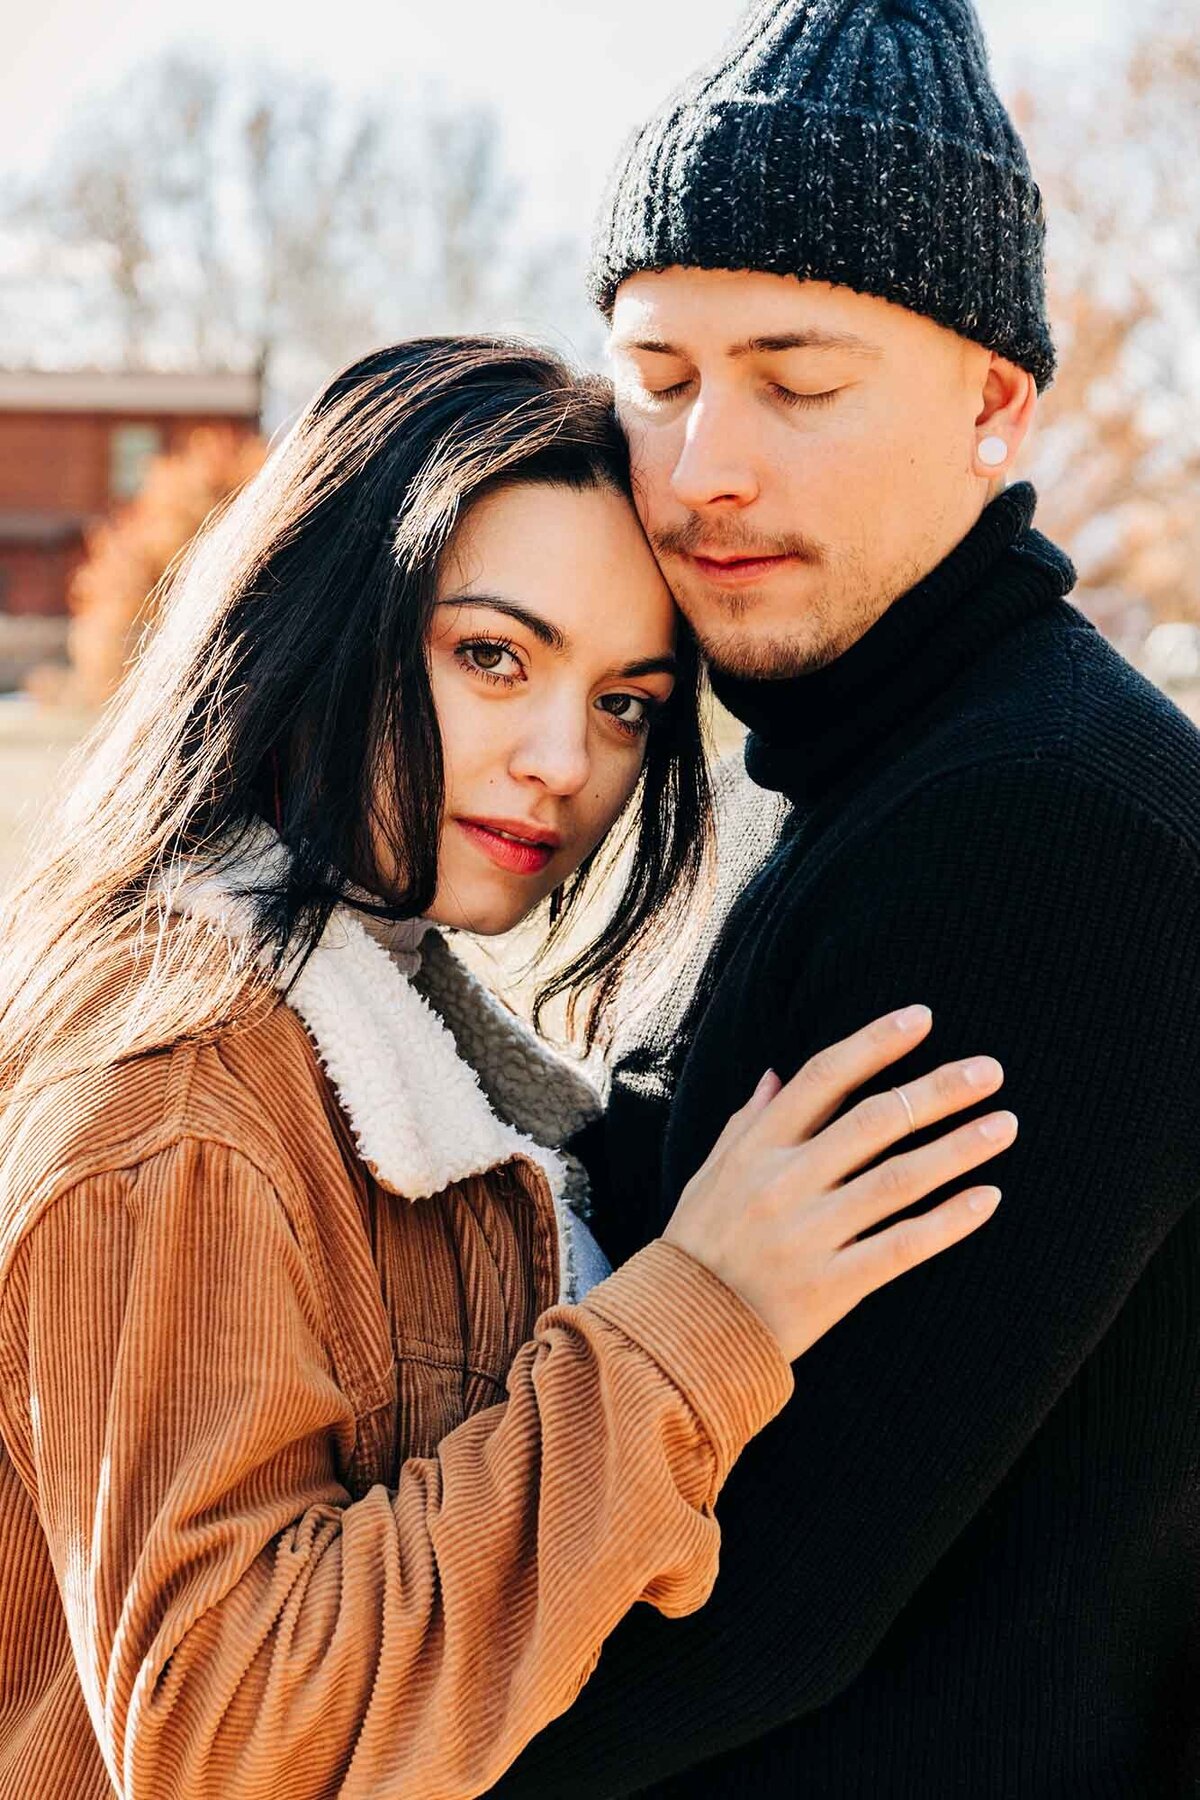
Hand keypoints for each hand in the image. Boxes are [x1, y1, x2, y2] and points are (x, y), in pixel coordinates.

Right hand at [661, 1006, 1014, 1362]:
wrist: (681, 1331)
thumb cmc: (700, 1244)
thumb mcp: (710, 1173)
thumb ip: (747, 1123)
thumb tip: (775, 1074)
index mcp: (757, 1148)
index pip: (823, 1077)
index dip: (875, 1043)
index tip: (923, 1019)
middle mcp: (785, 1183)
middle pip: (874, 1121)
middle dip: (937, 1090)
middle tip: (991, 1071)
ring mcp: (810, 1234)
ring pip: (898, 1180)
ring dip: (957, 1149)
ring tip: (1005, 1125)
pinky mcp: (832, 1285)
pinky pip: (901, 1247)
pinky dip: (948, 1222)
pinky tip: (988, 1198)